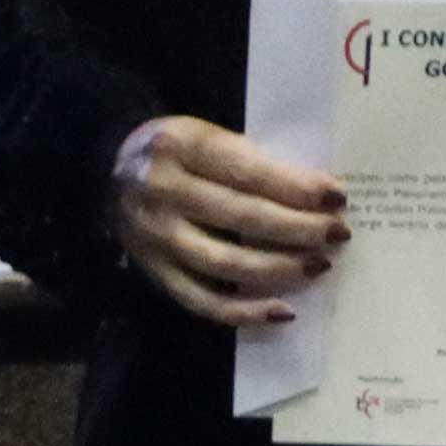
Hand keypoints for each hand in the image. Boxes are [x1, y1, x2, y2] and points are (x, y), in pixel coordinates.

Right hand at [114, 116, 343, 329]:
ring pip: (225, 262)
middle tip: (338, 234)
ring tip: (319, 265)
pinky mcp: (152, 272)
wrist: (108, 168)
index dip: (296, 188)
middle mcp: (161, 191)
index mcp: (179, 146)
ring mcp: (154, 237)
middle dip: (298, 228)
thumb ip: (249, 159)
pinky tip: (283, 311)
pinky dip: (245, 311)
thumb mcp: (204, 134)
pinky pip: (202, 300)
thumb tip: (316, 196)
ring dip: (280, 268)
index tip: (337, 198)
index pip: (247, 171)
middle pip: (241, 217)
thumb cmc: (176, 150)